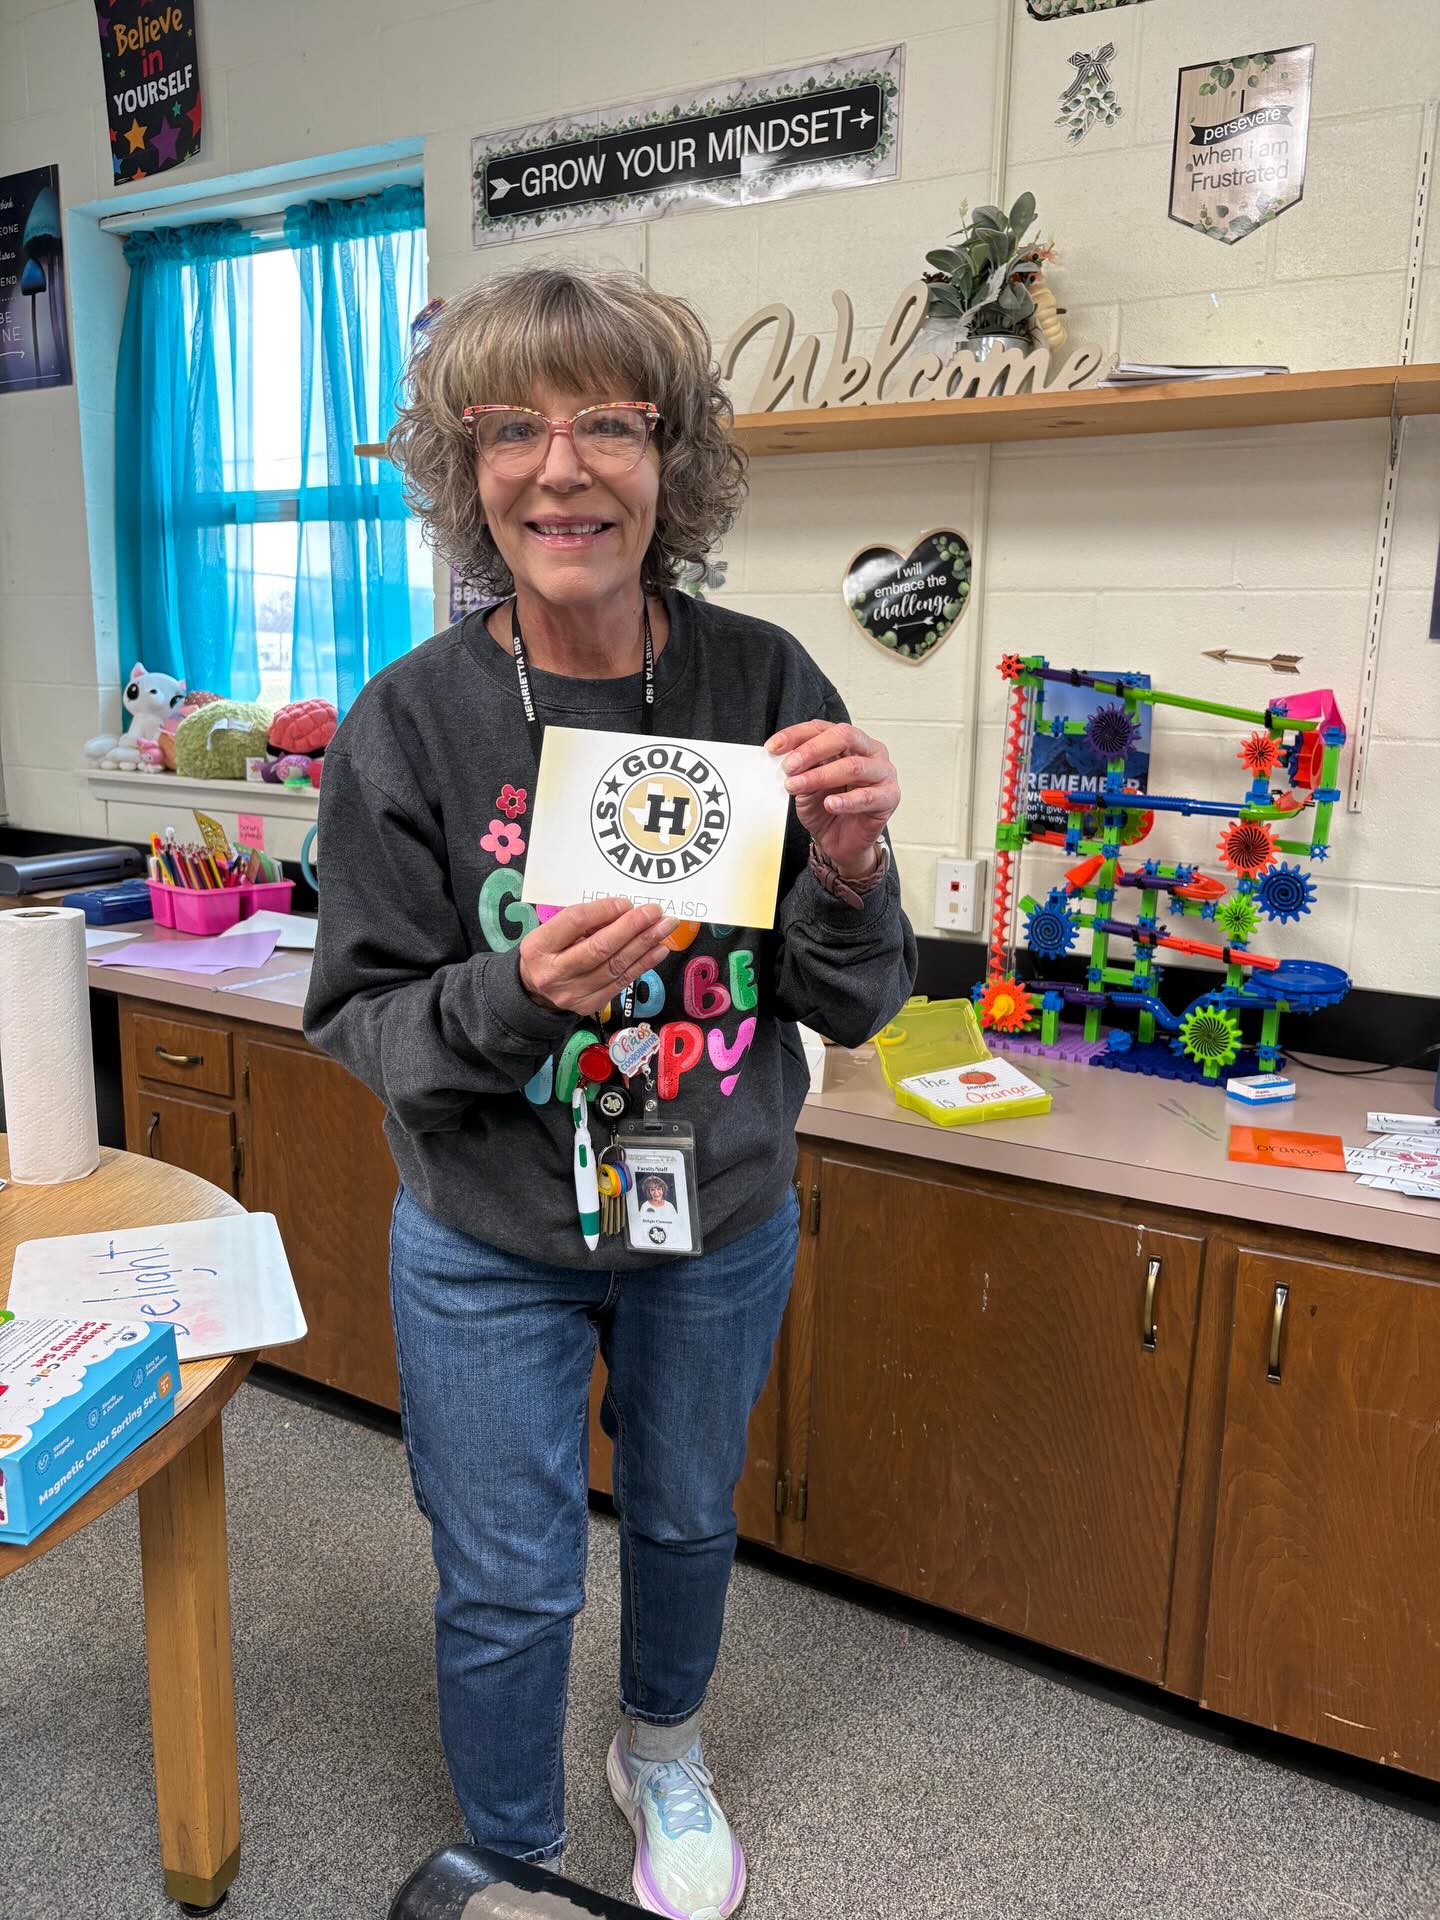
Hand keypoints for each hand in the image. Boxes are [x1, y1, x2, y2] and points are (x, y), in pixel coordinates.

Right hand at [519, 897, 676, 1016]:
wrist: (535, 993)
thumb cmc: (549, 952)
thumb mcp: (553, 931)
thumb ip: (583, 922)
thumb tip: (624, 910)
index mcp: (538, 947)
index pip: (575, 922)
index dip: (604, 910)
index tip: (626, 902)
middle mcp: (554, 972)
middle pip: (600, 948)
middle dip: (632, 927)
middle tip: (655, 911)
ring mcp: (573, 993)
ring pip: (615, 966)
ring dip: (645, 944)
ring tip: (666, 927)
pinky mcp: (590, 1005)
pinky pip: (622, 982)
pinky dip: (643, 964)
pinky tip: (659, 949)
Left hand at [766, 719, 899, 877]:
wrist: (841, 842)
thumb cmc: (827, 808)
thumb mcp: (806, 785)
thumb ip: (801, 769)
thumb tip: (786, 759)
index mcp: (850, 742)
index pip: (822, 727)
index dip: (796, 735)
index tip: (773, 747)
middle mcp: (870, 751)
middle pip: (844, 736)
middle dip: (812, 750)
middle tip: (789, 766)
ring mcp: (883, 772)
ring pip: (854, 766)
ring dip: (821, 776)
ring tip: (798, 786)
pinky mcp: (889, 797)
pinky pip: (867, 796)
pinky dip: (845, 801)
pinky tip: (830, 804)